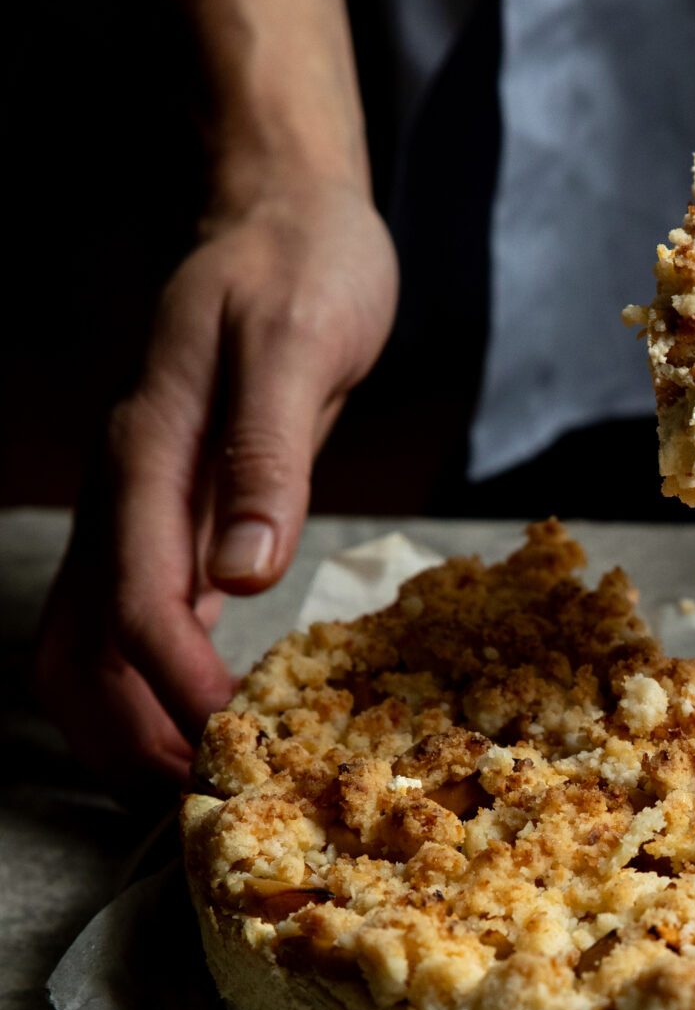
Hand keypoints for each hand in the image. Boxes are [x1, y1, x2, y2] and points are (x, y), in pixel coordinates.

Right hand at [36, 176, 396, 792]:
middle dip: (125, 732)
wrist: (282, 211)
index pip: (137, 599)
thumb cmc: (300, 267)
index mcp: (149, 451)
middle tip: (199, 798)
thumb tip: (246, 574)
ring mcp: (137, 503)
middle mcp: (125, 487)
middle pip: (79, 644)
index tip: (229, 741)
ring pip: (85, 642)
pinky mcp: (168, 510)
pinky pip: (129, 616)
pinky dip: (149, 682)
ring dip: (123, 721)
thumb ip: (270, 456)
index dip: (174, 683)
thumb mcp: (299, 342)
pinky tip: (201, 718)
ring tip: (190, 783)